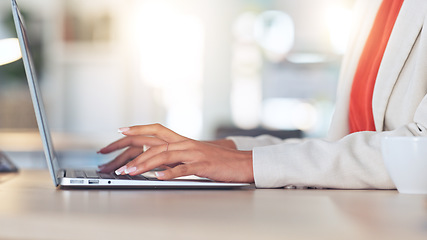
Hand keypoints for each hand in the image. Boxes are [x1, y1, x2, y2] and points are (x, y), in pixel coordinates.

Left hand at [98, 124, 253, 182]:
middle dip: (133, 152)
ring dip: (144, 164)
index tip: (120, 130)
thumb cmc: (219, 160)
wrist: (242, 162)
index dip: (138, 129)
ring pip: (164, 156)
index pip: (156, 129)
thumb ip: (178, 155)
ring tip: (129, 173)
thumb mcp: (196, 154)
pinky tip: (157, 178)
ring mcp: (194, 153)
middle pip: (154, 143)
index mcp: (184, 140)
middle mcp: (186, 143)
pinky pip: (182, 169)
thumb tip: (159, 161)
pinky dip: (168, 173)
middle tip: (116, 164)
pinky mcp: (202, 165)